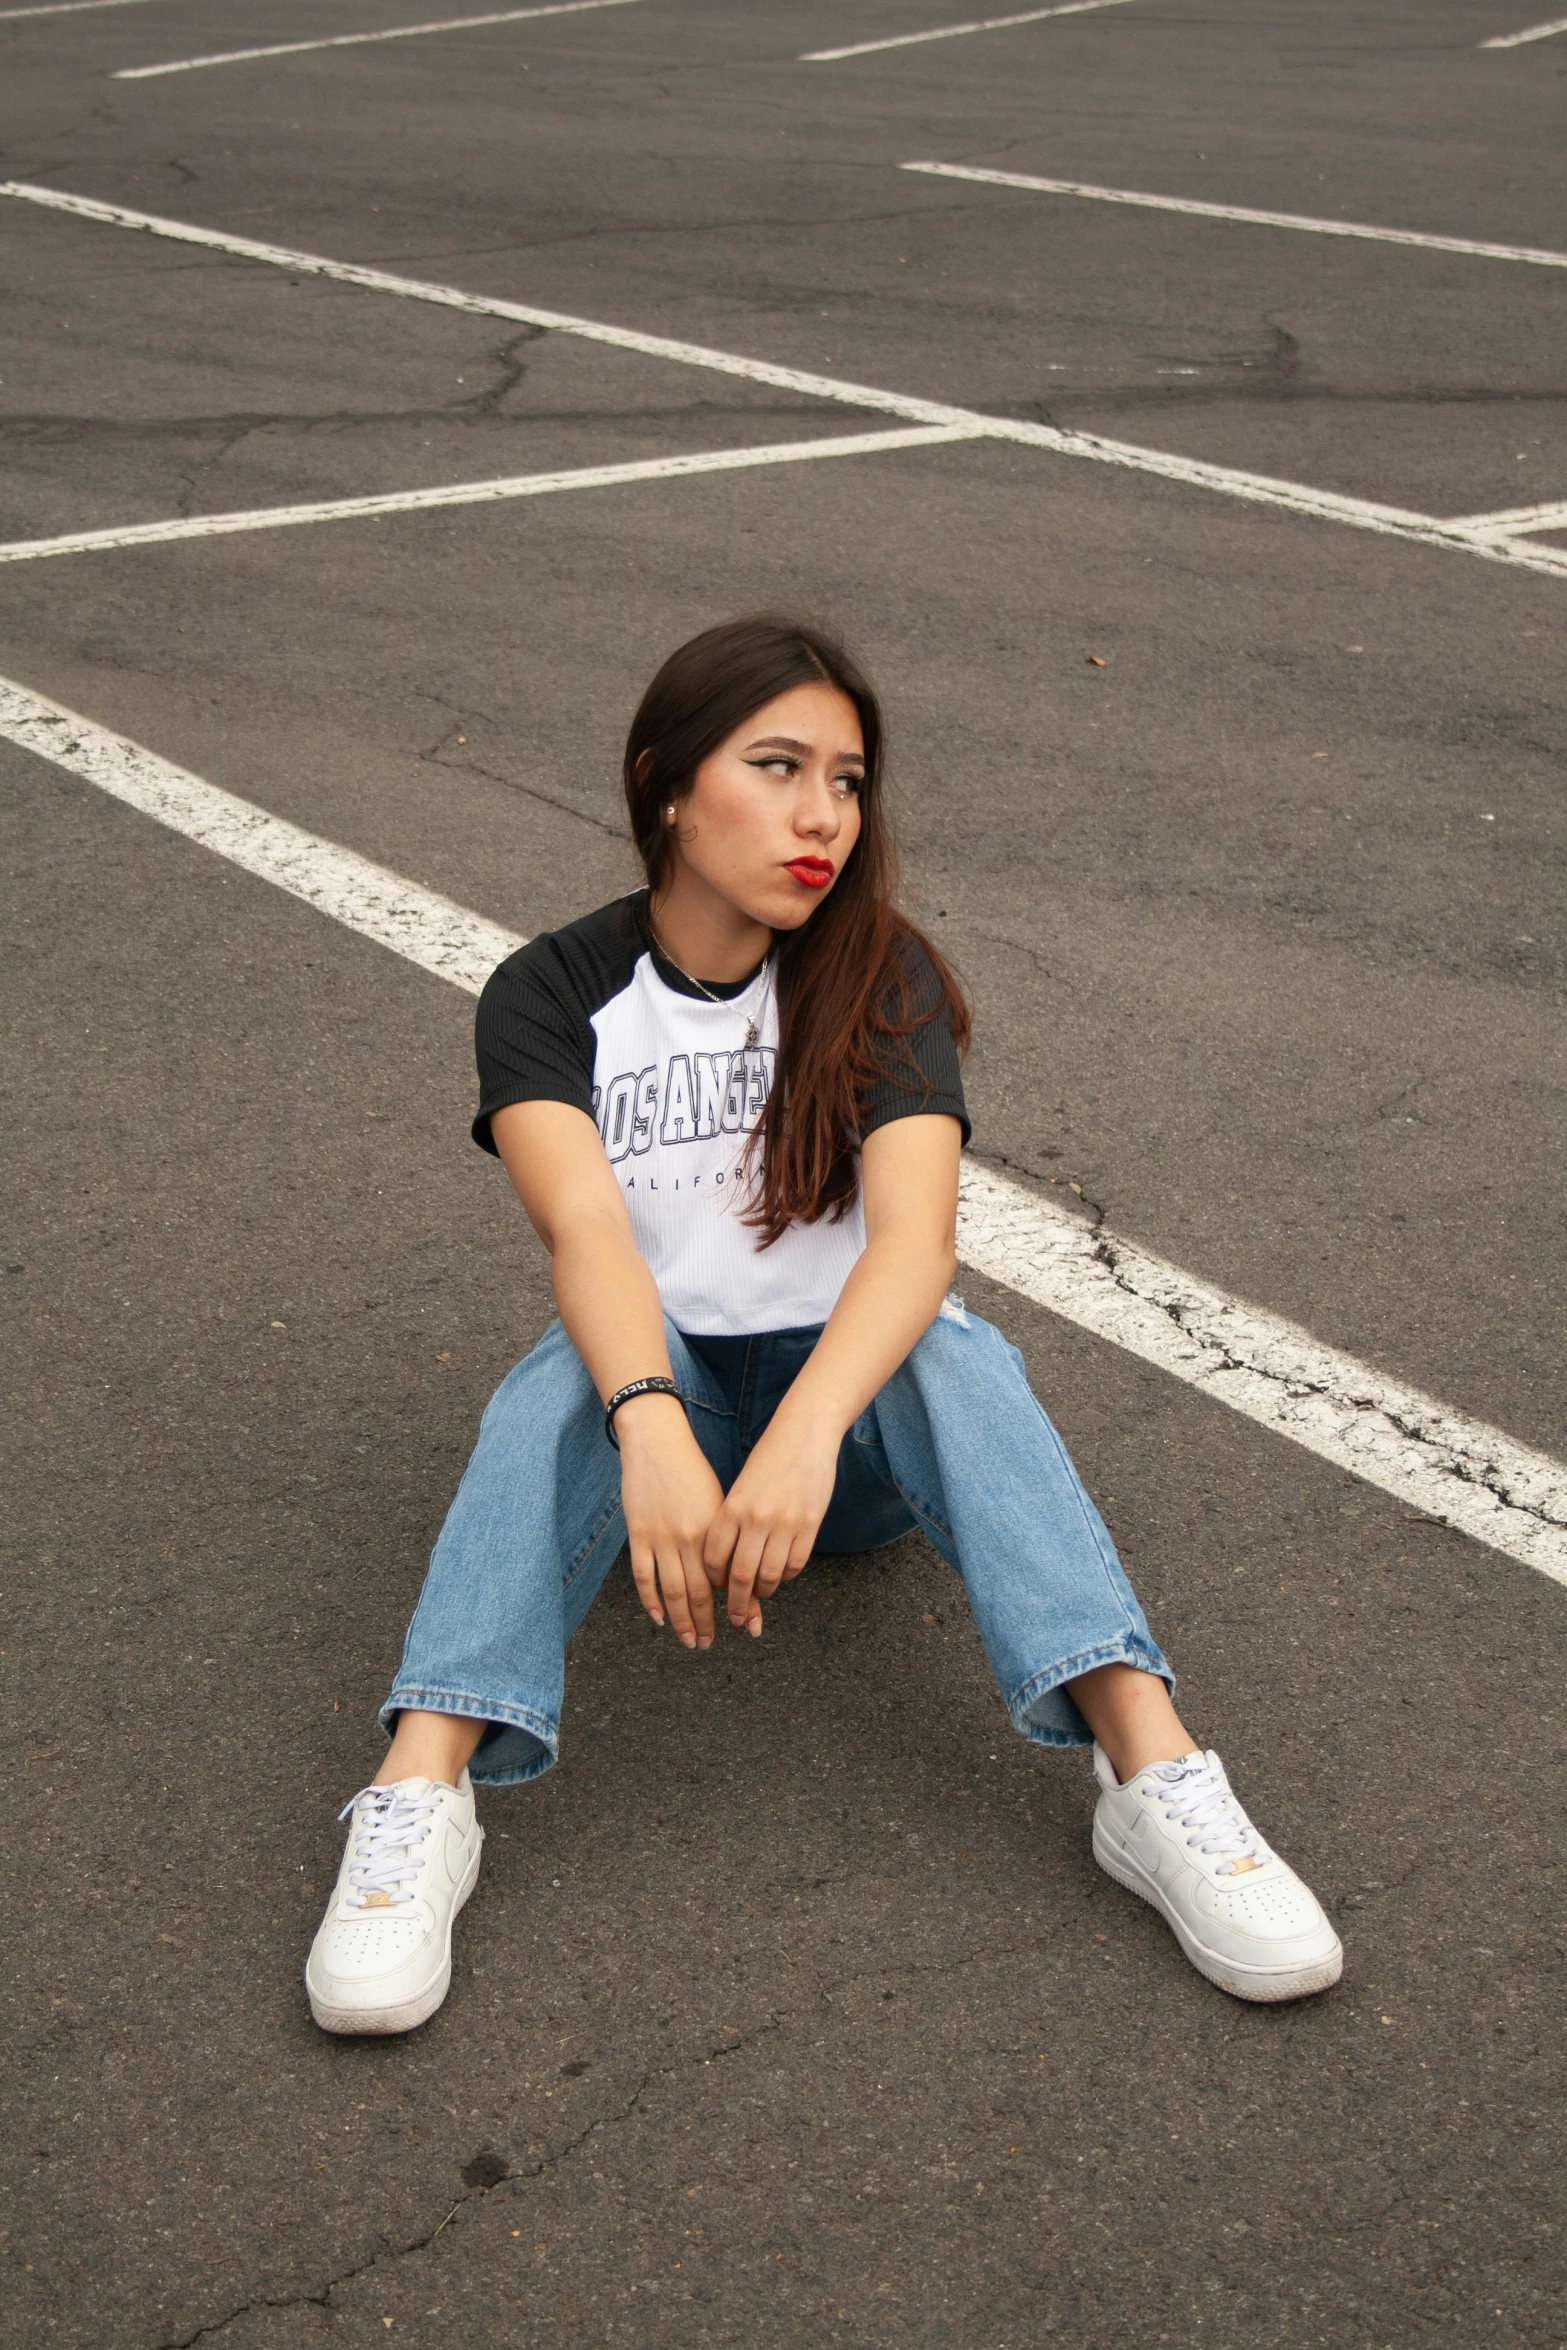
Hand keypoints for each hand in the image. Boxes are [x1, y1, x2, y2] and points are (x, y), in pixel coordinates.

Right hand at [615, 1393, 726, 1650]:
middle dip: (706, 1623)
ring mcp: (661, 1537)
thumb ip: (724, 1535)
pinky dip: (651, 1600)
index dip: (736, 1605)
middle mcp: (690, 1537)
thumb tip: (731, 1570)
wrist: (657, 1441)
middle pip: (700, 1593)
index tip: (745, 1624)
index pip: (726, 1578)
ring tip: (688, 1640)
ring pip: (673, 1591)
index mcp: (714, 1529)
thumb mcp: (717, 1500)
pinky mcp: (638, 1534)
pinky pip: (644, 1576)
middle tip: (709, 1644)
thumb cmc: (692, 1470)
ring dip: (681, 1621)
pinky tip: (658, 1617)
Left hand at [704, 1409, 841, 1634]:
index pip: (714, 1558)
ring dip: (763, 1592)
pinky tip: (782, 1574)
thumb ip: (733, 1522)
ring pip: (769, 1576)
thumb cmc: (768, 1459)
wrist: (804, 1432)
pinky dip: (787, 1576)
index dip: (713, 1581)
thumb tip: (727, 1562)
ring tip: (761, 1595)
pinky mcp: (810, 1524)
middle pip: (740, 1575)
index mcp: (732, 1507)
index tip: (716, 1589)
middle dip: (736, 1603)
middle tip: (736, 1618)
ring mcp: (785, 1522)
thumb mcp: (741, 1488)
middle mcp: (756, 1518)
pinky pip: (795, 1564)